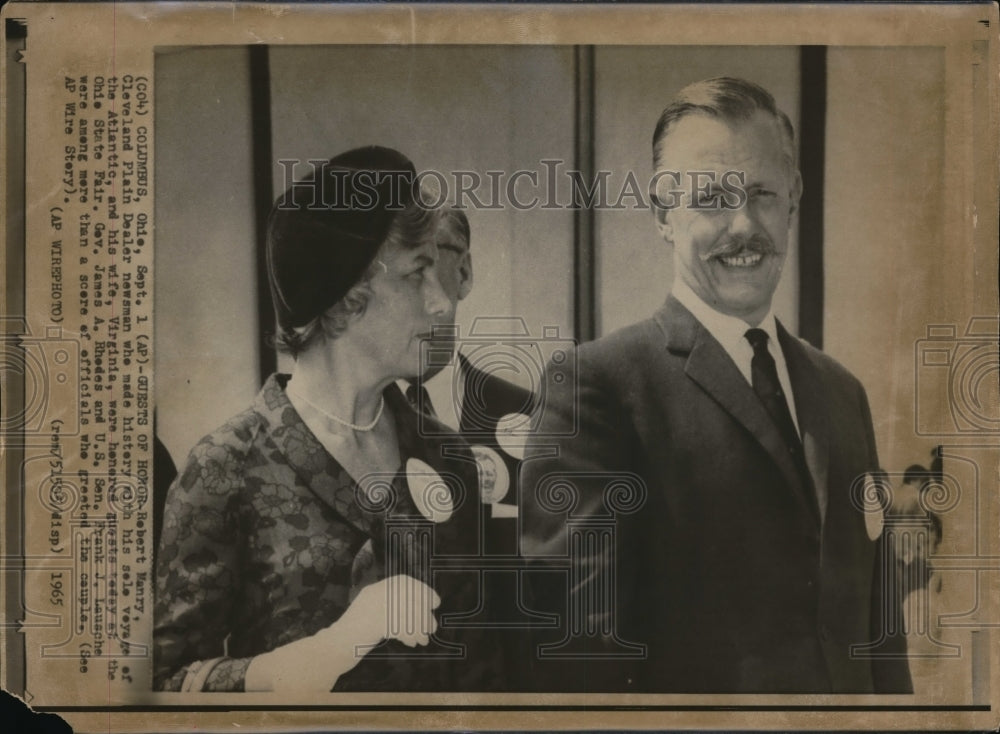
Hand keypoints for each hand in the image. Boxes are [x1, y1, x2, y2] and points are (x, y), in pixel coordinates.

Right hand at [245, 575, 439, 691]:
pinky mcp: (373, 623)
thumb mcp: (372, 616)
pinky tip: (412, 643)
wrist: (331, 650)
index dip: (422, 589)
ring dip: (419, 625)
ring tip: (425, 638)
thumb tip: (421, 612)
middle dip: (424, 610)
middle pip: (408, 595)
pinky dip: (409, 635)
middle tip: (433, 625)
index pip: (403, 581)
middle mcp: (373, 595)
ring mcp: (371, 607)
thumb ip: (390, 609)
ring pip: (406, 611)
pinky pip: (399, 626)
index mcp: (373, 591)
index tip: (435, 601)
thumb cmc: (352, 637)